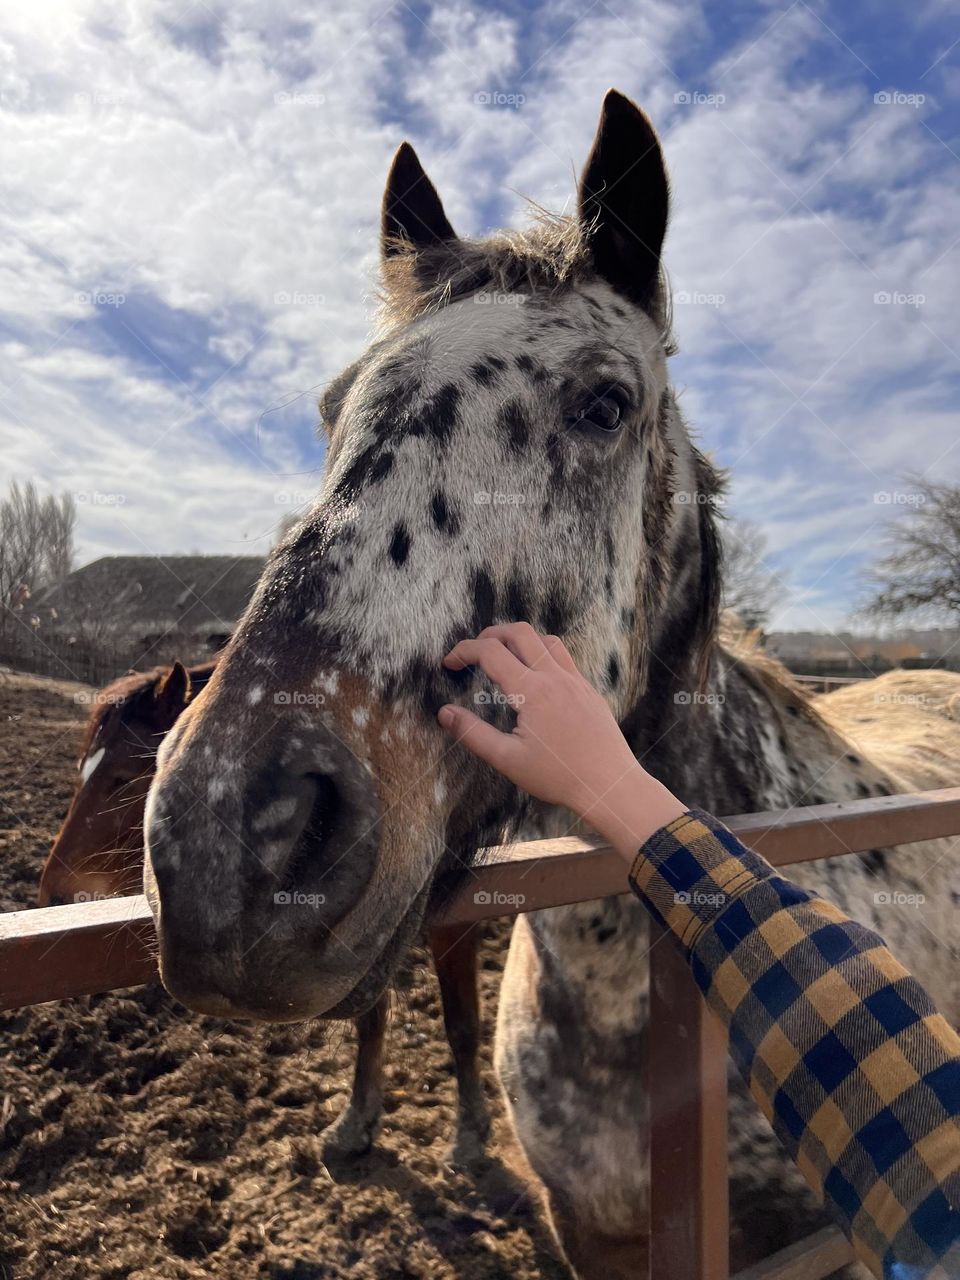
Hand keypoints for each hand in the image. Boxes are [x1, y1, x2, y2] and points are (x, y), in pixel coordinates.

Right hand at [438, 623, 685, 855]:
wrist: (610, 785)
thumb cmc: (559, 777)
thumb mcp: (508, 760)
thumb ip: (473, 734)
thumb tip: (444, 714)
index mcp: (532, 691)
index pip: (491, 653)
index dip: (464, 651)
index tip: (449, 663)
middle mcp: (555, 678)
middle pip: (519, 632)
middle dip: (490, 634)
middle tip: (473, 651)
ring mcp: (576, 681)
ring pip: (546, 640)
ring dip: (520, 639)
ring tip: (504, 656)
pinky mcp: (589, 691)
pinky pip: (565, 658)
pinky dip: (543, 654)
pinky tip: (536, 677)